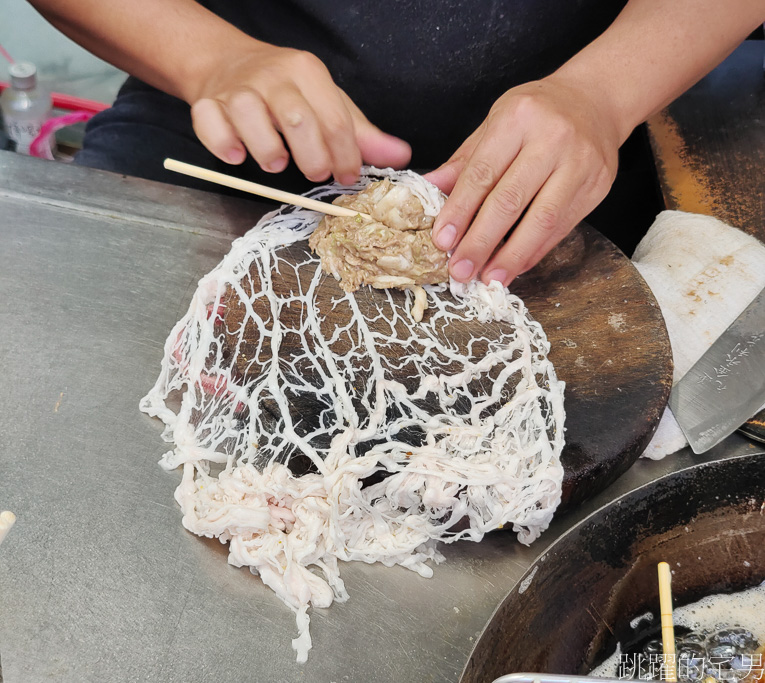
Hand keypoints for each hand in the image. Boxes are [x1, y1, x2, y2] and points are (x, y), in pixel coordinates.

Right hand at [190, 43, 410, 183]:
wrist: (228, 63)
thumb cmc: (289, 91)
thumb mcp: (329, 104)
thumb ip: (362, 134)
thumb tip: (401, 156)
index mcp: (307, 72)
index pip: (334, 118)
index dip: (346, 154)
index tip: (347, 176)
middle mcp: (272, 76)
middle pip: (296, 119)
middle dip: (312, 156)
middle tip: (316, 174)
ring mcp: (237, 89)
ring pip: (250, 117)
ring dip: (267, 151)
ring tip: (277, 164)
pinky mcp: (207, 103)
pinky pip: (209, 122)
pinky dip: (222, 143)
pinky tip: (237, 155)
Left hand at [425, 77, 621, 285]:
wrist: (596, 100)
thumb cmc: (538, 113)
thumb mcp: (496, 123)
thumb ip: (465, 162)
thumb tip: (429, 189)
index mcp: (518, 118)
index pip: (482, 173)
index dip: (460, 211)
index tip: (443, 241)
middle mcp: (552, 139)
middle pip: (510, 201)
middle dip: (481, 241)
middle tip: (460, 270)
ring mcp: (580, 163)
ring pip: (541, 220)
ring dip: (511, 256)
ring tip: (489, 278)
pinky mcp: (598, 186)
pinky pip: (561, 228)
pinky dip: (535, 252)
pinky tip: (515, 266)